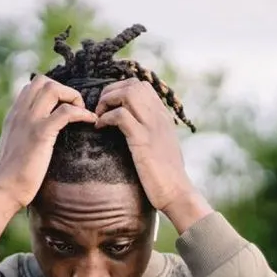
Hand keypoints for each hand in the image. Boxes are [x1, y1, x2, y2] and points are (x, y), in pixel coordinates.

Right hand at [0, 75, 97, 208]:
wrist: (4, 190)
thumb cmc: (12, 177)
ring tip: (82, 113)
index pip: (31, 87)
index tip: (64, 108)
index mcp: (14, 115)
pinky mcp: (40, 133)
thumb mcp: (16, 148)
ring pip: (53, 89)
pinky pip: (66, 112)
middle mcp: (20, 113)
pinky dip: (82, 113)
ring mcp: (29, 121)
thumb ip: (24, 136)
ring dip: (73, 97)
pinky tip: (91, 121)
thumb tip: (37, 138)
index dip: (52, 92)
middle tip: (75, 109)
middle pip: (43, 81)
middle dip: (63, 90)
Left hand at [94, 78, 205, 218]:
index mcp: (162, 116)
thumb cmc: (166, 175)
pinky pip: (121, 116)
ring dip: (107, 101)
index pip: (141, 86)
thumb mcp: (160, 146)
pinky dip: (106, 118)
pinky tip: (100, 128)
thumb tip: (132, 129)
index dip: (119, 90)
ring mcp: (152, 126)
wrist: (177, 192)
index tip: (108, 107)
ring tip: (99, 117)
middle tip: (100, 110)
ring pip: (128, 93)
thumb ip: (150, 132)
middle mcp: (159, 116)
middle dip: (110, 92)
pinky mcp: (143, 140)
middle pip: (133, 84)